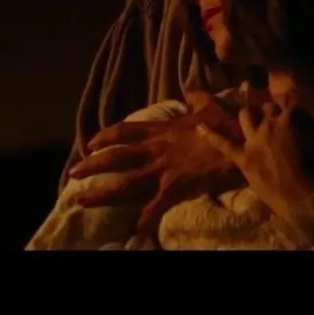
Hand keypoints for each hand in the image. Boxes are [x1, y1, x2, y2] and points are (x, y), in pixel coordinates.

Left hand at [69, 90, 244, 235]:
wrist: (241, 143)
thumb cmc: (227, 126)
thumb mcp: (210, 107)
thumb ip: (197, 97)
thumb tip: (192, 84)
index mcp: (163, 131)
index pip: (127, 131)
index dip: (106, 136)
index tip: (91, 143)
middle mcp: (157, 150)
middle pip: (117, 158)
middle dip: (92, 166)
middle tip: (73, 173)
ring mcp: (164, 169)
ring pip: (126, 184)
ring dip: (102, 193)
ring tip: (80, 200)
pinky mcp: (175, 187)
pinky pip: (156, 206)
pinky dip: (145, 219)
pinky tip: (133, 230)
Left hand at [196, 94, 313, 224]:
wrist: (303, 199)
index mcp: (289, 120)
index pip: (289, 103)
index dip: (294, 104)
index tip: (299, 107)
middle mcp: (268, 126)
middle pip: (268, 108)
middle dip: (273, 109)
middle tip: (279, 116)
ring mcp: (253, 142)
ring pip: (246, 118)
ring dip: (251, 114)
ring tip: (252, 114)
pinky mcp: (243, 158)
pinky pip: (223, 145)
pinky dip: (210, 135)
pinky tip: (199, 127)